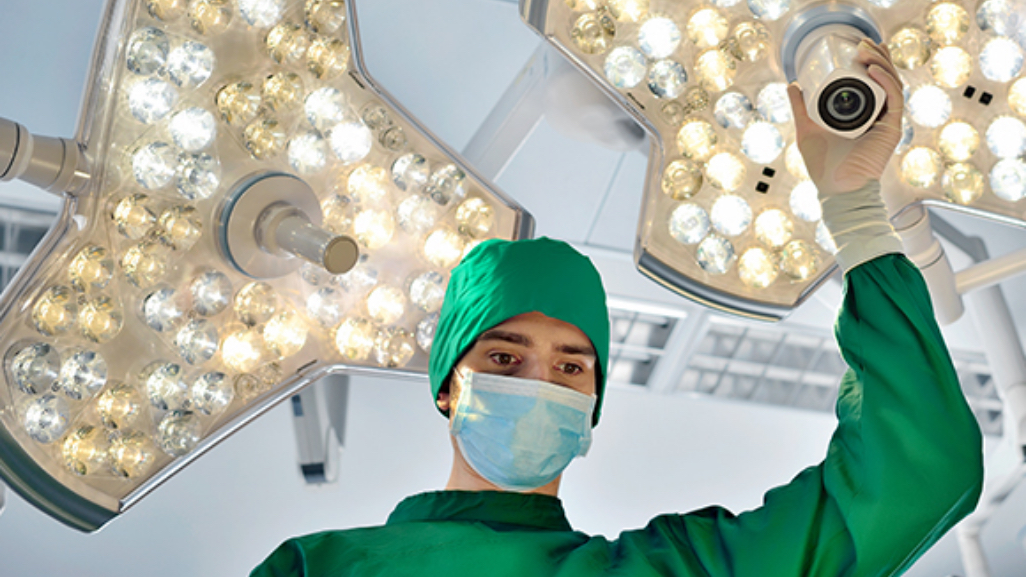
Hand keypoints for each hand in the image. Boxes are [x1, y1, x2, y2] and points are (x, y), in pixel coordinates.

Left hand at [786, 39, 904, 196]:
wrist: (836, 189)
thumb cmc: (823, 166)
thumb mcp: (807, 129)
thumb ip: (800, 108)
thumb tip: (793, 85)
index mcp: (863, 115)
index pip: (872, 82)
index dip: (870, 62)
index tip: (858, 47)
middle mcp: (878, 116)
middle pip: (885, 79)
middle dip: (877, 57)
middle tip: (863, 43)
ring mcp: (887, 122)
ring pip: (892, 84)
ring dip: (881, 64)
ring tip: (866, 51)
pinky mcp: (891, 129)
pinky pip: (894, 99)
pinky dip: (885, 82)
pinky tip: (873, 70)